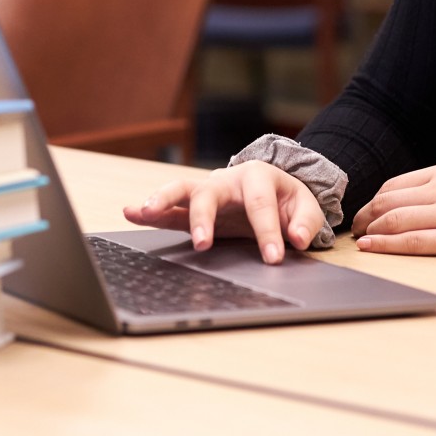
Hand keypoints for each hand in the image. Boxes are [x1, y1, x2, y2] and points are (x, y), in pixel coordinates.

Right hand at [122, 161, 323, 264]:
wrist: (271, 187)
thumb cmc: (285, 199)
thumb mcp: (305, 205)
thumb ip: (305, 221)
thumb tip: (296, 239)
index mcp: (258, 177)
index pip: (260, 206)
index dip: (266, 233)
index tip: (272, 258)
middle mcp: (227, 180)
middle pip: (209, 193)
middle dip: (204, 217)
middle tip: (202, 243)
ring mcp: (207, 191)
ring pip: (180, 191)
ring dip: (162, 201)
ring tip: (145, 211)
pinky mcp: (193, 206)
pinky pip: (169, 208)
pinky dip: (149, 211)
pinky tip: (130, 213)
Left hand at [351, 163, 435, 257]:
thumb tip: (413, 202)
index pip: (394, 185)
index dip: (373, 202)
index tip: (365, 215)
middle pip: (388, 201)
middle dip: (365, 217)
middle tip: (354, 230)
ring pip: (395, 220)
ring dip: (371, 230)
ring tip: (360, 241)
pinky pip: (414, 242)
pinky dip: (387, 245)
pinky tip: (372, 248)